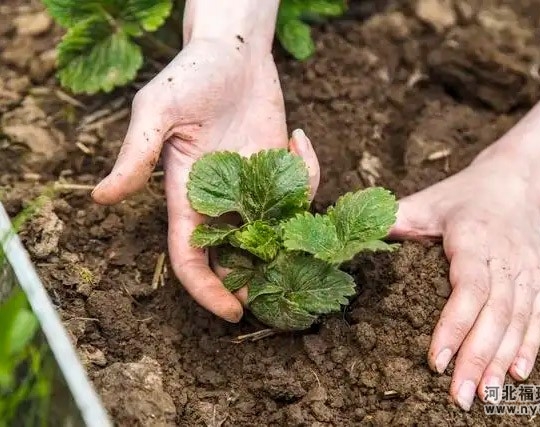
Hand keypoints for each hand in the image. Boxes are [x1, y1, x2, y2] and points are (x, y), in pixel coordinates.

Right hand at [91, 38, 319, 322]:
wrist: (232, 52)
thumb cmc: (190, 75)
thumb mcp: (158, 111)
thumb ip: (136, 155)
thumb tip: (101, 197)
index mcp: (186, 195)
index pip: (191, 256)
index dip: (207, 289)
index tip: (233, 312)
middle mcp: (220, 199)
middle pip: (235, 256)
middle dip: (257, 278)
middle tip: (286, 293)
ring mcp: (254, 185)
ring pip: (273, 231)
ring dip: (292, 238)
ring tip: (310, 234)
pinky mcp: (280, 167)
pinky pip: (301, 189)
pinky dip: (309, 174)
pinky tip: (300, 139)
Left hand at [390, 149, 539, 409]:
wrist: (515, 182)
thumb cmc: (460, 197)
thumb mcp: (423, 202)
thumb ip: (390, 220)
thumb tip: (348, 241)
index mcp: (473, 236)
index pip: (467, 287)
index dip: (454, 325)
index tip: (437, 361)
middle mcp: (506, 254)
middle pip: (494, 312)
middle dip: (477, 357)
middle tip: (459, 396)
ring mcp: (530, 267)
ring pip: (518, 319)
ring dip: (501, 360)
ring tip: (485, 395)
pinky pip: (539, 315)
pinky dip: (529, 345)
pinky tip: (516, 374)